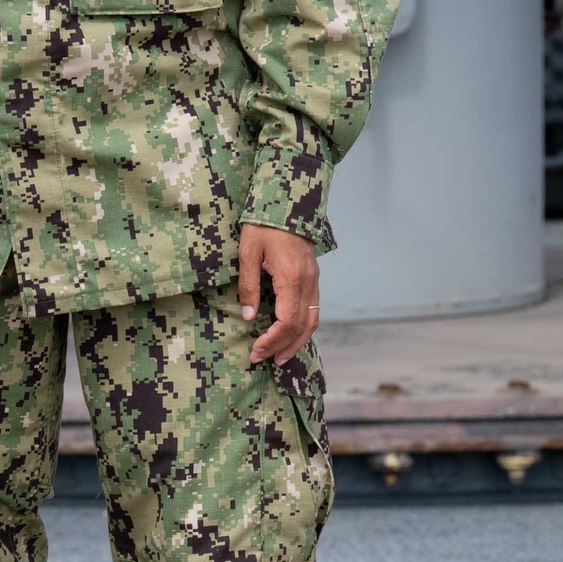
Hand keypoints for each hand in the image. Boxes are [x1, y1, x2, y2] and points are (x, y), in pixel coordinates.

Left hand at [238, 225, 318, 365]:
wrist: (286, 202)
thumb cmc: (263, 225)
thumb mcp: (248, 253)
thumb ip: (249, 286)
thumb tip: (248, 316)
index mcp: (291, 277)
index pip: (287, 321)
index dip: (272, 340)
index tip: (256, 350)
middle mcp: (308, 282)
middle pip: (301, 326)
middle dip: (282, 346)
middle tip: (262, 359)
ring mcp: (314, 280)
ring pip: (312, 320)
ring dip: (296, 342)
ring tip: (280, 357)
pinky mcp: (313, 277)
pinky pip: (314, 309)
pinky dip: (303, 327)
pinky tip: (291, 336)